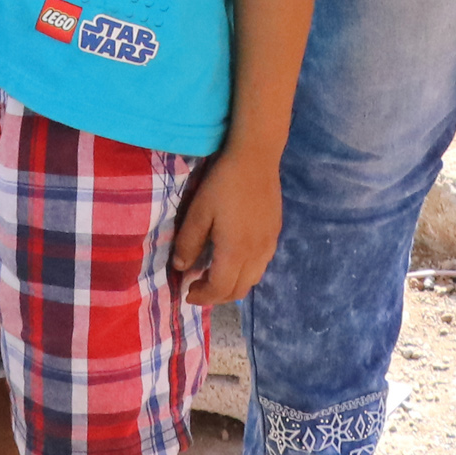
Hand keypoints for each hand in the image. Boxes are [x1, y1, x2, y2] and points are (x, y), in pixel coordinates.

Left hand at [170, 145, 281, 303]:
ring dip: (232, 286)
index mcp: (235, 252)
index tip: (186, 293)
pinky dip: (245, 273)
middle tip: (197, 287)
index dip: (202, 296)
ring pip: (252, 280)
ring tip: (213, 275)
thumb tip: (180, 267)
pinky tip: (234, 258)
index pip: (219, 289)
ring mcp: (269, 245)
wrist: (256, 158)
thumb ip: (188, 243)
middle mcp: (256, 255)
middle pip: (238, 291)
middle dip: (216, 296)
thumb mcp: (198, 212)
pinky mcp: (275, 234)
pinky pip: (261, 266)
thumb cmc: (223, 184)